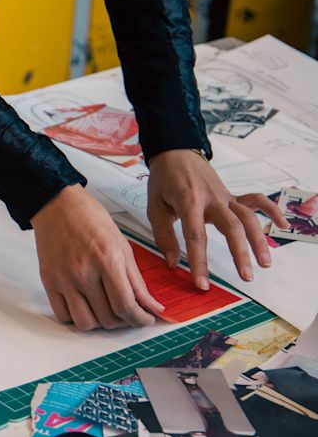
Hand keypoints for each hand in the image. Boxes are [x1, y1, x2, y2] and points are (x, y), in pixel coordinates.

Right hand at [32, 184, 163, 329]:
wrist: (57, 205)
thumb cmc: (91, 219)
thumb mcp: (122, 246)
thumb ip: (137, 280)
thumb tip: (152, 306)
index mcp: (106, 261)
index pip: (125, 306)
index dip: (140, 320)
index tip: (145, 320)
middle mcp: (83, 273)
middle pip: (107, 318)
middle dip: (122, 321)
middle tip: (126, 310)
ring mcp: (63, 279)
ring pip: (85, 323)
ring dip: (99, 323)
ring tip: (104, 309)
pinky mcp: (49, 282)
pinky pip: (63, 315)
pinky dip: (76, 317)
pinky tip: (84, 305)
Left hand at [146, 150, 288, 288]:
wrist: (175, 153)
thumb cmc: (163, 182)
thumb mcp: (154, 207)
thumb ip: (163, 235)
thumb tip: (173, 263)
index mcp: (188, 202)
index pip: (195, 236)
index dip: (199, 261)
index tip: (201, 283)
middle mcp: (211, 199)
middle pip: (231, 226)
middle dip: (240, 253)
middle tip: (246, 277)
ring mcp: (225, 196)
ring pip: (248, 216)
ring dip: (259, 240)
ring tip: (265, 264)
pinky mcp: (232, 194)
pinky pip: (256, 200)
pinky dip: (272, 210)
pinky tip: (282, 225)